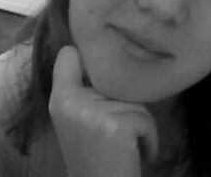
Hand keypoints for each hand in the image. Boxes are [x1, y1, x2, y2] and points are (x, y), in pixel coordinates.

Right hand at [49, 45, 157, 176]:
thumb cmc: (94, 158)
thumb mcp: (79, 120)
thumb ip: (85, 92)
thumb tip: (104, 57)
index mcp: (60, 99)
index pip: (67, 56)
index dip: (85, 52)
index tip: (96, 54)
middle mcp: (71, 102)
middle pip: (115, 80)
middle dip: (125, 103)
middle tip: (114, 133)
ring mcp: (93, 113)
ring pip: (135, 102)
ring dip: (139, 125)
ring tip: (125, 147)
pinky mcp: (117, 126)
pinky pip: (147, 120)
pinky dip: (149, 140)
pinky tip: (136, 155)